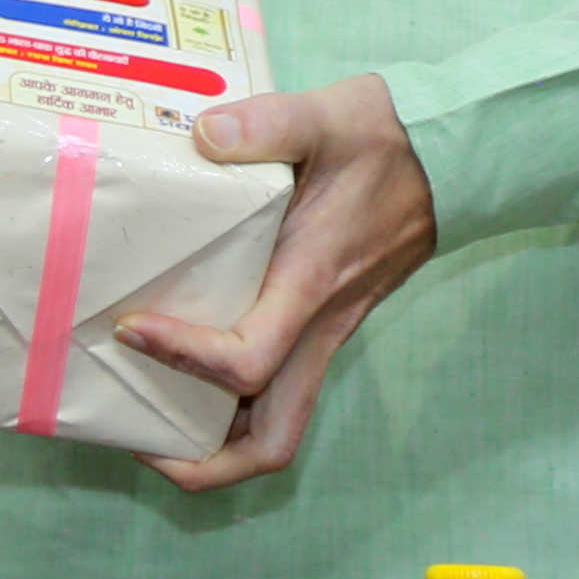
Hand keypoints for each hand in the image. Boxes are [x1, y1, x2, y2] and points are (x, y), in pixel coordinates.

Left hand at [114, 72, 436, 491]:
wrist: (447, 156)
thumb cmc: (385, 139)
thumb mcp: (326, 115)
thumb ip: (268, 123)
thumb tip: (204, 135)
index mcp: (310, 284)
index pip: (247, 360)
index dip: (183, 359)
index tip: (131, 328)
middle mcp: (317, 326)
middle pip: (271, 440)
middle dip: (203, 463)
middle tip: (136, 437)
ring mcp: (323, 331)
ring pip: (275, 422)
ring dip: (214, 442)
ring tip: (147, 416)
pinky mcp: (322, 320)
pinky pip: (278, 384)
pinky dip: (231, 400)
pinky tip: (183, 364)